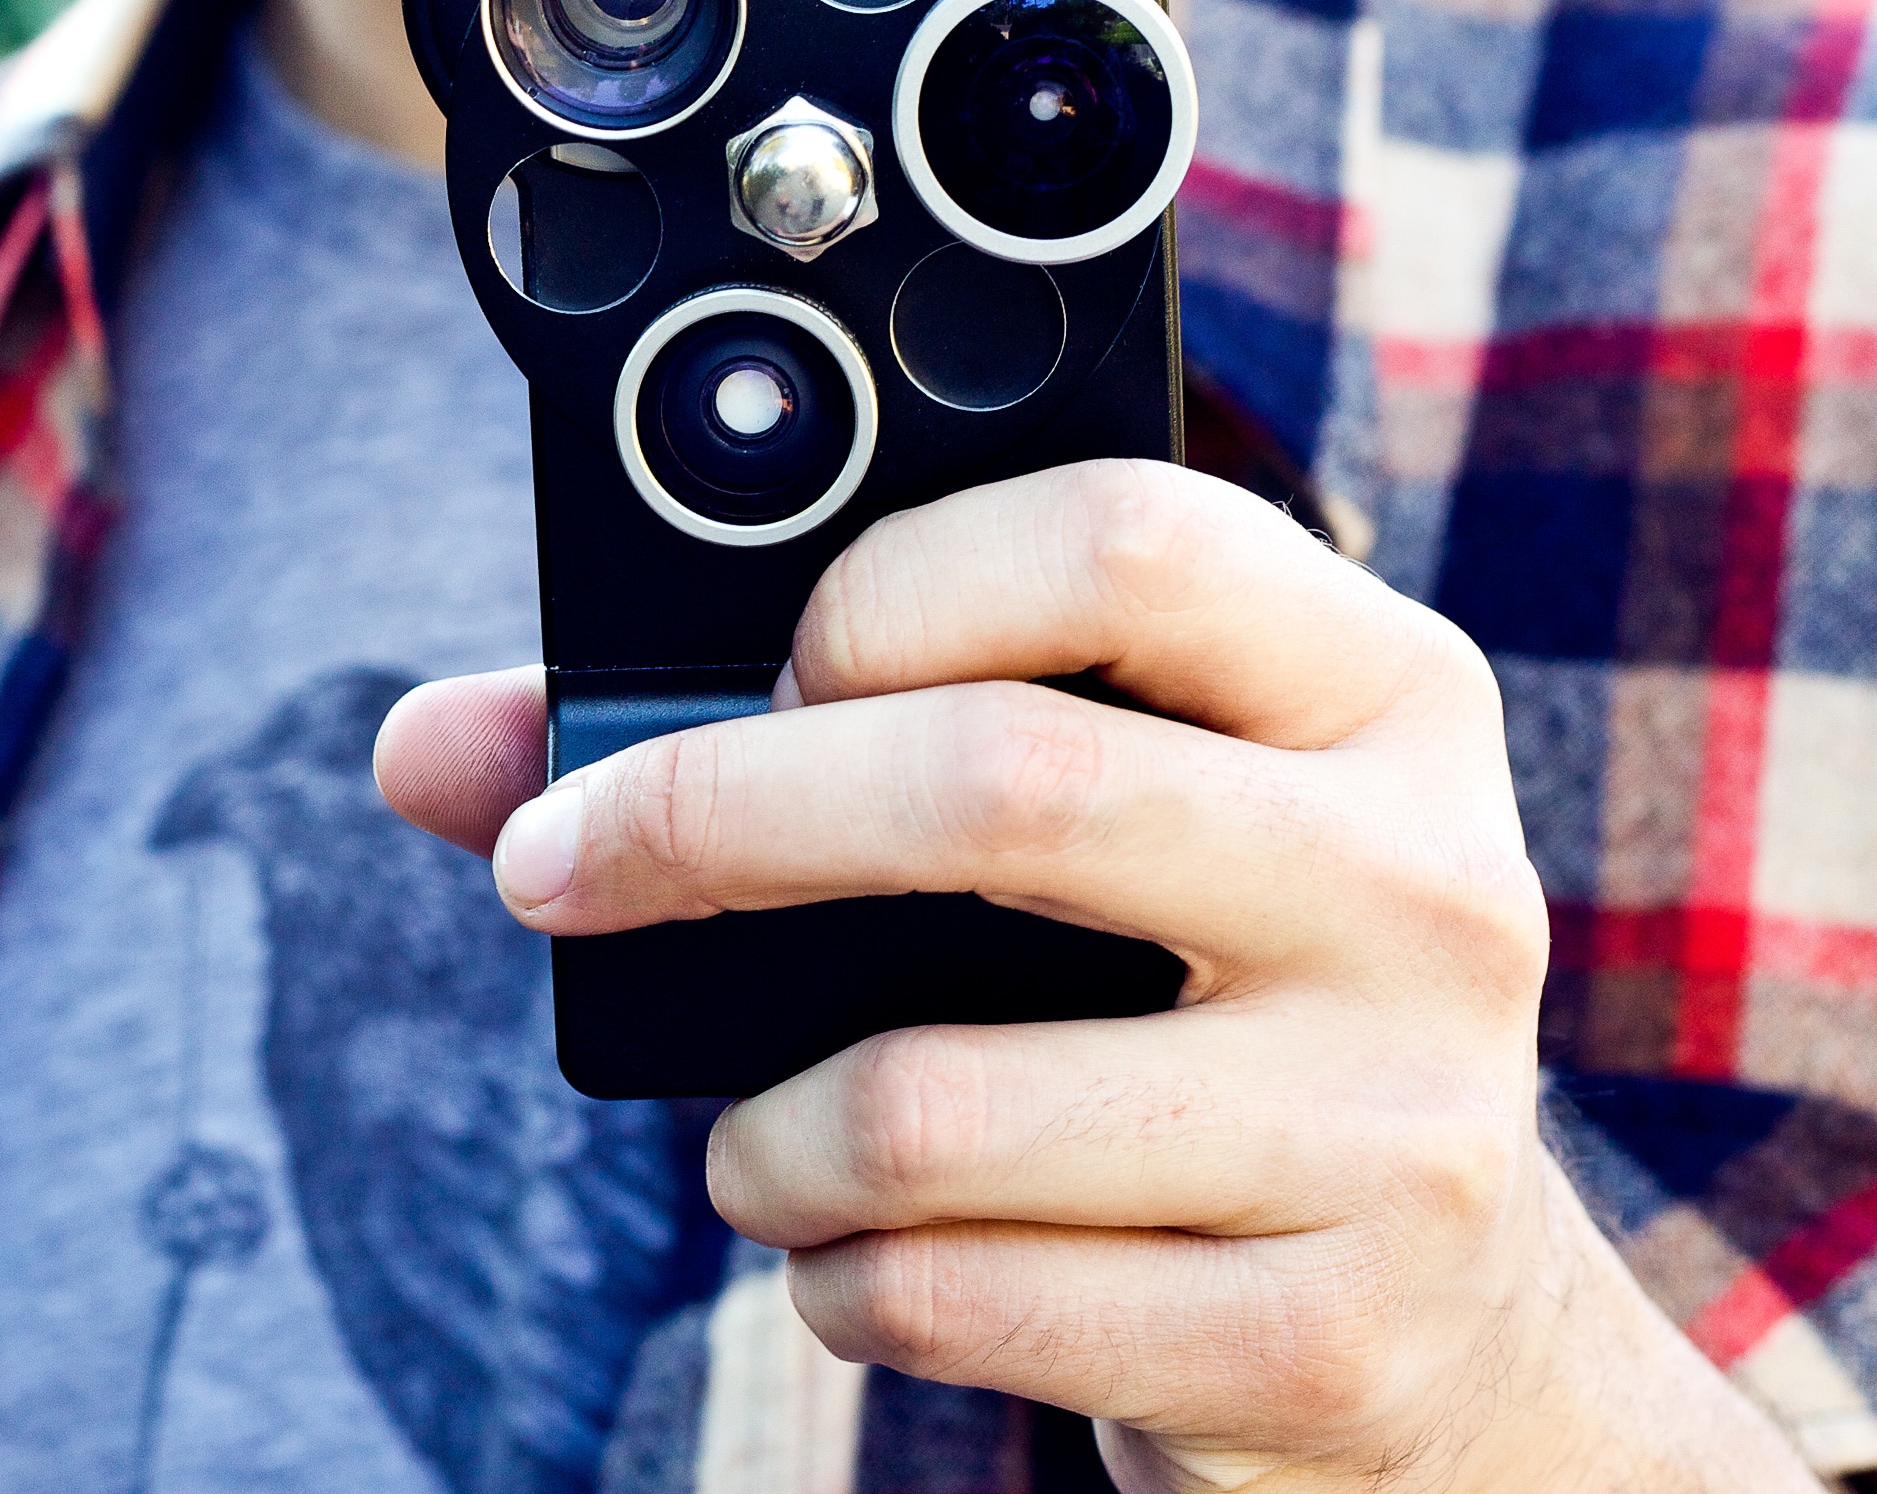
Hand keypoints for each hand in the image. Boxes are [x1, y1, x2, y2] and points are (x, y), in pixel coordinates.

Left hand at [376, 461, 1820, 1491]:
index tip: (735, 681)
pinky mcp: (1324, 1335)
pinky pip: (958, 1296)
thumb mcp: (1089, 835)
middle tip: (558, 875)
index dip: (879, 591)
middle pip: (1005, 783)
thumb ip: (777, 745)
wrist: (1443, 1337)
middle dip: (708, 822)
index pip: (1123, 540)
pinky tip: (868, 1261)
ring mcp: (1398, 1121)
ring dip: (758, 1137)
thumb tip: (434, 750)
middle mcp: (1424, 882)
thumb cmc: (1193, 1012)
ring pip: (930, 1096)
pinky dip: (841, 1284)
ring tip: (757, 1146)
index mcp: (1377, 692)